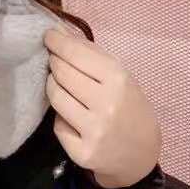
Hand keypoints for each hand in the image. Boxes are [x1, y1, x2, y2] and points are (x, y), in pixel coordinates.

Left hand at [44, 28, 161, 188]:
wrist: (141, 154)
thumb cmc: (128, 105)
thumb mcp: (119, 75)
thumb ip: (91, 53)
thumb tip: (60, 33)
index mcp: (118, 80)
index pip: (75, 54)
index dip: (56, 42)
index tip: (48, 36)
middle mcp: (107, 105)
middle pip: (61, 73)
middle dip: (54, 63)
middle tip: (54, 60)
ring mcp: (95, 131)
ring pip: (54, 96)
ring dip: (53, 86)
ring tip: (63, 86)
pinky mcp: (83, 153)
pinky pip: (57, 124)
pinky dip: (61, 117)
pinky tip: (72, 117)